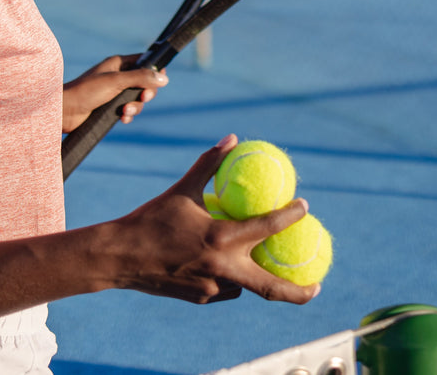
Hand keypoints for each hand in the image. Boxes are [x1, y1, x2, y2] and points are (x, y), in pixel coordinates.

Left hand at [62, 54, 167, 132]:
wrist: (65, 111)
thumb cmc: (86, 91)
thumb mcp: (116, 82)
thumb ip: (140, 78)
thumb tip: (164, 78)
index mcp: (118, 64)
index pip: (144, 61)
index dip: (154, 70)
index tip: (160, 80)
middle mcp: (118, 76)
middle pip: (144, 82)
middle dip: (146, 93)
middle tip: (143, 98)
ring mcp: (114, 92)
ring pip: (137, 99)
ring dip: (135, 107)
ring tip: (125, 112)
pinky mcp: (110, 106)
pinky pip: (128, 110)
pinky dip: (128, 115)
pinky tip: (122, 119)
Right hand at [109, 134, 320, 304]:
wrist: (119, 257)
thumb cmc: (150, 219)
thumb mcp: (182, 189)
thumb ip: (209, 164)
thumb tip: (232, 138)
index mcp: (221, 239)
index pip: (268, 228)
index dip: (292, 216)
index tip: (306, 207)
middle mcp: (222, 269)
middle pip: (272, 288)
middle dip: (300, 292)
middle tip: (317, 284)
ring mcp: (212, 288)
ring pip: (245, 284)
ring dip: (255, 274)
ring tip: (265, 262)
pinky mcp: (201, 298)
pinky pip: (225, 288)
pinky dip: (231, 276)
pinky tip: (226, 264)